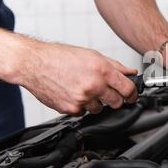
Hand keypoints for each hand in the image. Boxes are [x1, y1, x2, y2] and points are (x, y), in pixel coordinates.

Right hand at [14, 41, 137, 114]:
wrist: (34, 64)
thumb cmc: (60, 57)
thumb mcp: (92, 55)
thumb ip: (115, 66)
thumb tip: (130, 73)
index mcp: (102, 70)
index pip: (128, 89)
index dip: (133, 94)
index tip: (132, 96)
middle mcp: (93, 85)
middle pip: (117, 102)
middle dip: (115, 99)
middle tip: (107, 92)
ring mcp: (82, 99)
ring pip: (99, 109)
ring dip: (96, 102)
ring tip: (84, 89)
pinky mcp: (70, 109)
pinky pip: (83, 112)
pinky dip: (81, 106)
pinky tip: (73, 93)